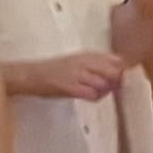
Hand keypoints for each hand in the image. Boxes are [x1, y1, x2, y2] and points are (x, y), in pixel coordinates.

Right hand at [10, 51, 129, 100]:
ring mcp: (76, 74)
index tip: (121, 76)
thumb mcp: (77, 60)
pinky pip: (92, 94)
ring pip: (104, 84)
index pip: (115, 59)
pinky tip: (89, 96)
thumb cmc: (55, 69)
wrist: (31, 75)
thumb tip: (120, 67)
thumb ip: (96, 63)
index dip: (122, 69)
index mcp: (86, 55)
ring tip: (96, 91)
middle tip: (112, 87)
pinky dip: (95, 97)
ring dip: (104, 91)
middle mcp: (83, 62)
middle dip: (116, 81)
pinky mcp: (70, 87)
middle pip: (113, 72)